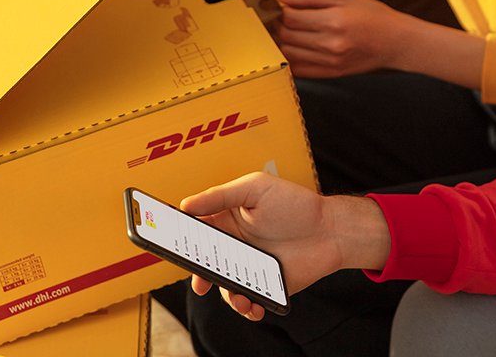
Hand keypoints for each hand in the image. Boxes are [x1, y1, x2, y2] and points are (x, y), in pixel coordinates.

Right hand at [180, 172, 388, 320]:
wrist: (331, 231)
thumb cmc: (295, 204)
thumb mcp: (256, 188)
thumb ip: (220, 195)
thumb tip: (185, 205)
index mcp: (226, 219)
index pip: (194, 230)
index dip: (178, 238)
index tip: (165, 245)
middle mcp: (234, 245)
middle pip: (204, 263)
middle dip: (198, 274)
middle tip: (201, 281)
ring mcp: (248, 266)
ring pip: (223, 286)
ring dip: (225, 295)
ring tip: (239, 296)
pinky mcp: (263, 285)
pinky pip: (246, 301)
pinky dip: (246, 307)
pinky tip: (253, 306)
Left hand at [275, 0, 414, 77]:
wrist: (397, 42)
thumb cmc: (372, 15)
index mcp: (334, 20)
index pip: (290, 17)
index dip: (277, 10)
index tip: (276, 4)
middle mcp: (331, 43)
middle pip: (286, 35)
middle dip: (276, 24)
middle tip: (277, 16)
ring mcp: (330, 61)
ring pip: (288, 53)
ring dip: (280, 41)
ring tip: (284, 30)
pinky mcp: (331, 73)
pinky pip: (299, 70)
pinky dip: (289, 59)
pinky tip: (292, 48)